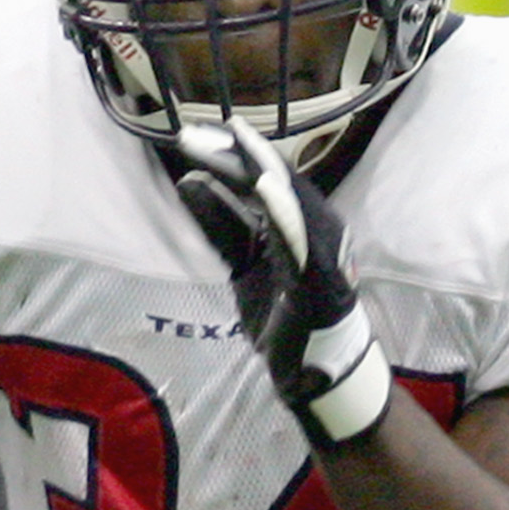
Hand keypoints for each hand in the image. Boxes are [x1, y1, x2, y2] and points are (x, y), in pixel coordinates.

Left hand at [174, 117, 393, 450]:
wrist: (310, 373)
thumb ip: (219, 224)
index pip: (259, 178)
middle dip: (234, 154)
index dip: (226, 156)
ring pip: (289, 199)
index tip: (191, 138)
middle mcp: (312, 228)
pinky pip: (300, 237)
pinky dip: (283, 209)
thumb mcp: (241, 263)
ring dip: (258, 169)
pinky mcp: (321, 275)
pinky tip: (263, 185)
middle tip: (191, 136)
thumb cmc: (281, 315)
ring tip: (230, 142)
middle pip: (272, 179)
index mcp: (293, 223)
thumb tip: (188, 181)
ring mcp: (320, 250)